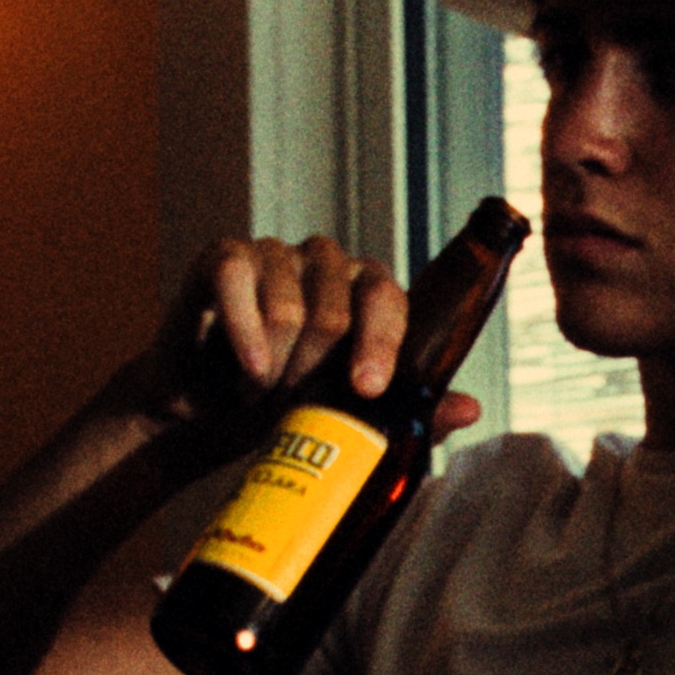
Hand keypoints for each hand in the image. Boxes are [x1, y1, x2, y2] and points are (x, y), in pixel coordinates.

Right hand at [130, 236, 487, 435]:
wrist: (203, 419)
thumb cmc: (281, 412)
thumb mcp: (347, 420)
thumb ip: (410, 414)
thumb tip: (470, 409)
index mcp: (364, 291)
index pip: (387, 300)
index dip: (380, 344)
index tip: (365, 390)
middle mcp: (324, 264)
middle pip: (335, 313)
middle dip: (312, 374)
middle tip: (292, 401)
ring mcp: (274, 254)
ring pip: (287, 309)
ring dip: (272, 367)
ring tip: (260, 387)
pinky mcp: (224, 257)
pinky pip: (237, 283)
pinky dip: (242, 339)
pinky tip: (243, 372)